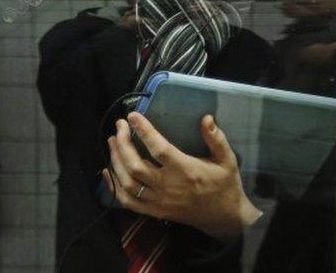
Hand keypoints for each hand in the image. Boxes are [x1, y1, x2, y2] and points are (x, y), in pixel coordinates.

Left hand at [102, 112, 261, 241]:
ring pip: (128, 183)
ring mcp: (159, 202)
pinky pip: (128, 202)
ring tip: (112, 142)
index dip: (144, 131)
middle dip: (122, 144)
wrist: (225, 218)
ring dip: (115, 161)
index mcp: (186, 171)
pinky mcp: (155, 212)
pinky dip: (114, 186)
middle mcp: (169, 187)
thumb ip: (216, 138)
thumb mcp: (227, 160)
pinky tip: (108, 170)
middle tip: (119, 127)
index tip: (132, 116)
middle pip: (136, 166)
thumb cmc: (225, 185)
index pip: (159, 149)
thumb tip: (206, 117)